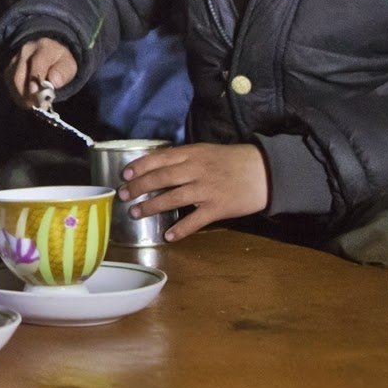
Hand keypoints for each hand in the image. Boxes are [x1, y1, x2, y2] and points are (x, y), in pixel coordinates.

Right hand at [3, 37, 77, 108]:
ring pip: (13, 82)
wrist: (48, 54)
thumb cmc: (59, 62)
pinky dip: (19, 96)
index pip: (37, 62)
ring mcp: (15, 60)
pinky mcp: (9, 69)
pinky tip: (28, 100)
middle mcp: (26, 51)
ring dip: (23, 96)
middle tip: (38, 105)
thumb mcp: (68, 65)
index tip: (35, 92)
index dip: (35, 78)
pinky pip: (10, 85)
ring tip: (34, 104)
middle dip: (27, 93)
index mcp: (44, 47)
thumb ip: (63, 73)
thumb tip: (53, 82)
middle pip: (19, 75)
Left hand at [117, 142, 267, 240]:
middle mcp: (197, 171)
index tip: (124, 174)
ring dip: (151, 207)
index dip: (140, 166)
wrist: (265, 172)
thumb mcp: (206, 151)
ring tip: (135, 213)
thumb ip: (184, 158)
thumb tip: (157, 166)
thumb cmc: (232, 160)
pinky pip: (195, 220)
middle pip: (161, 178)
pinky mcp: (218, 208)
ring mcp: (207, 190)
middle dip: (138, 187)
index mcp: (192, 154)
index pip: (160, 158)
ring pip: (173, 198)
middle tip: (122, 195)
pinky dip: (180, 229)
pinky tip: (168, 236)